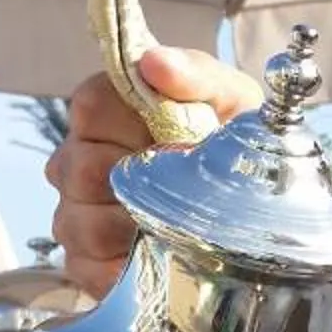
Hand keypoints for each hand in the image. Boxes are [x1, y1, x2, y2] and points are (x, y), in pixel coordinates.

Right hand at [46, 46, 265, 297]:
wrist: (257, 209)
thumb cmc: (235, 143)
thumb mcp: (232, 100)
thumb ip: (197, 74)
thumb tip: (156, 63)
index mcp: (109, 110)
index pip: (89, 106)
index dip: (129, 124)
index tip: (174, 135)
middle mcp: (78, 158)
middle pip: (80, 169)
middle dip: (137, 183)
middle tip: (182, 186)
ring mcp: (74, 210)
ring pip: (79, 222)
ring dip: (131, 228)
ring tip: (173, 223)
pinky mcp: (81, 261)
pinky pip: (84, 267)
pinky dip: (122, 268)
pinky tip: (156, 257)